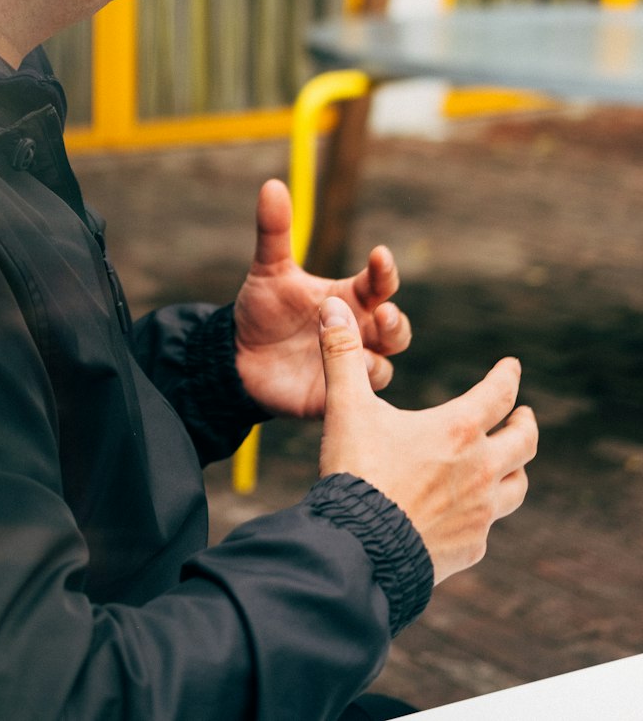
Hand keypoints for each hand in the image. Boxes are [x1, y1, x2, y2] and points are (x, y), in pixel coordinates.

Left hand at [233, 178, 410, 418]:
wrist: (236, 355)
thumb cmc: (263, 309)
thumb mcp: (268, 269)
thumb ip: (274, 231)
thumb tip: (271, 185)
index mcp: (350, 298)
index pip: (380, 283)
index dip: (385, 270)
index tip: (380, 256)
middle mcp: (358, 332)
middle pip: (397, 330)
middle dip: (397, 322)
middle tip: (384, 313)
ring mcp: (349, 366)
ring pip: (382, 366)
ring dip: (376, 358)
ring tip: (358, 352)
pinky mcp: (333, 397)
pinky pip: (355, 398)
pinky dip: (354, 390)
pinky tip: (346, 382)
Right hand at [317, 296, 537, 583]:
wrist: (360, 549)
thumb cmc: (357, 473)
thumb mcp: (346, 407)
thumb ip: (342, 355)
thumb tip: (332, 307)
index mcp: (458, 430)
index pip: (498, 394)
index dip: (507, 376)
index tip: (512, 366)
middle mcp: (480, 469)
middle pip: (523, 441)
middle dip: (524, 423)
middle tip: (523, 415)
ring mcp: (481, 512)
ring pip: (517, 486)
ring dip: (515, 469)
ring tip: (510, 464)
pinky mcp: (471, 547)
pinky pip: (488, 526)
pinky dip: (484, 513)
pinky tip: (471, 513)